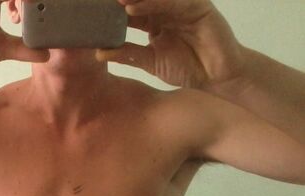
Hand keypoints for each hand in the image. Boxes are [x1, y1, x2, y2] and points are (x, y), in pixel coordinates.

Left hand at [95, 0, 245, 88]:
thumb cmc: (186, 67)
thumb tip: (99, 53)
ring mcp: (181, 7)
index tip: (88, 12)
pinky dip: (154, 2)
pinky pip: (174, 2)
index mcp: (153, 21)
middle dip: (119, 0)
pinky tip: (133, 6)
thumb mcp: (149, 61)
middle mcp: (165, 10)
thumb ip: (127, 54)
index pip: (128, 11)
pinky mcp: (198, 7)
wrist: (216, 78)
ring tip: (113, 1)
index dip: (110, 10)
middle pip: (139, 0)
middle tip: (94, 2)